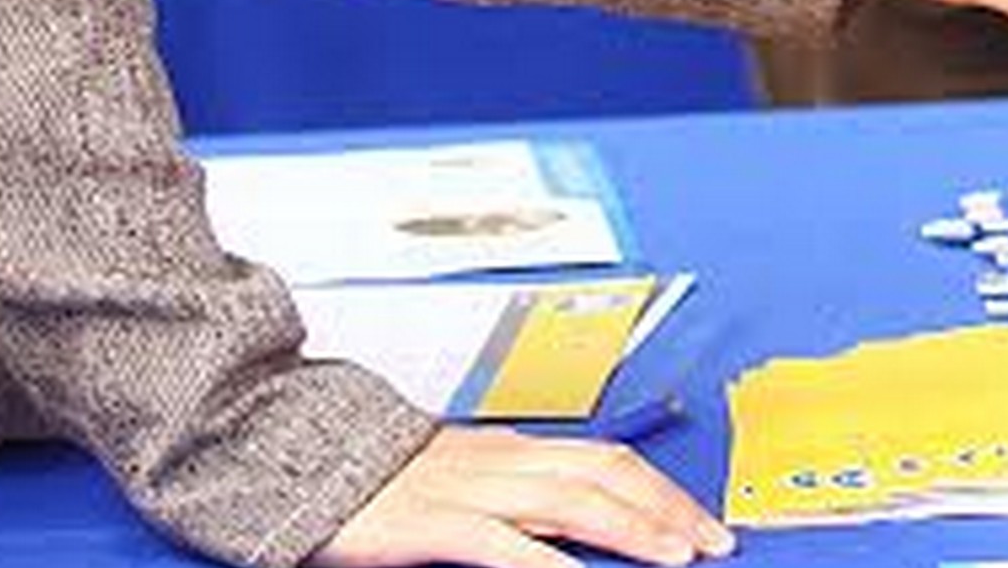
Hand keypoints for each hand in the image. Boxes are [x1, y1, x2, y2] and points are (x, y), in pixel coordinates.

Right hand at [319, 424, 727, 566]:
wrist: (295, 452)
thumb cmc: (379, 479)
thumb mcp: (462, 478)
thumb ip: (518, 497)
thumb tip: (579, 524)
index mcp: (511, 450)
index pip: (608, 460)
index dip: (662, 489)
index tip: (702, 519)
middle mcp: (501, 461)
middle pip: (606, 474)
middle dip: (667, 508)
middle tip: (712, 542)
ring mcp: (467, 490)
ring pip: (570, 500)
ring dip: (630, 527)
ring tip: (673, 555)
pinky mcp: (430, 524)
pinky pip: (501, 542)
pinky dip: (546, 563)